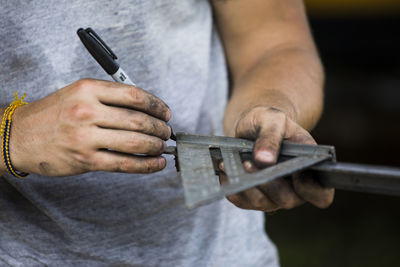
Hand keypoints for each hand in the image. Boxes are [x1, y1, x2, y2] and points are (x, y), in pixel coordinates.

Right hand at [9, 79, 171, 175]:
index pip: (134, 95)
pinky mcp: (85, 160)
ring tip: (163, 146)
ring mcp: (85, 137)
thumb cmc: (53, 114)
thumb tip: (146, 109)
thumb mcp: (78, 93)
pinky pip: (124, 164)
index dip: (156, 105)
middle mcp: (87, 111)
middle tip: (167, 131)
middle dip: (160, 128)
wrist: (19, 137)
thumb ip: (109, 98)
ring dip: (156, 145)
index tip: (165, 112)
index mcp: (88, 90)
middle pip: (138, 120)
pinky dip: (146, 165)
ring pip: (134, 142)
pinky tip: (157, 164)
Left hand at [221, 106, 333, 211]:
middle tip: (249, 163)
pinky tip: (225, 168)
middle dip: (268, 183)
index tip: (296, 172)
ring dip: (246, 184)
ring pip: (261, 202)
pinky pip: (241, 200)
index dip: (312, 190)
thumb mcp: (272, 119)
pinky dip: (231, 185)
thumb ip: (271, 136)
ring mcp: (271, 197)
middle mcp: (293, 190)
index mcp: (310, 172)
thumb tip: (265, 160)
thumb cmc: (270, 122)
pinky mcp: (250, 198)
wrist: (252, 127)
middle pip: (286, 200)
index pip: (321, 195)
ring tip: (233, 164)